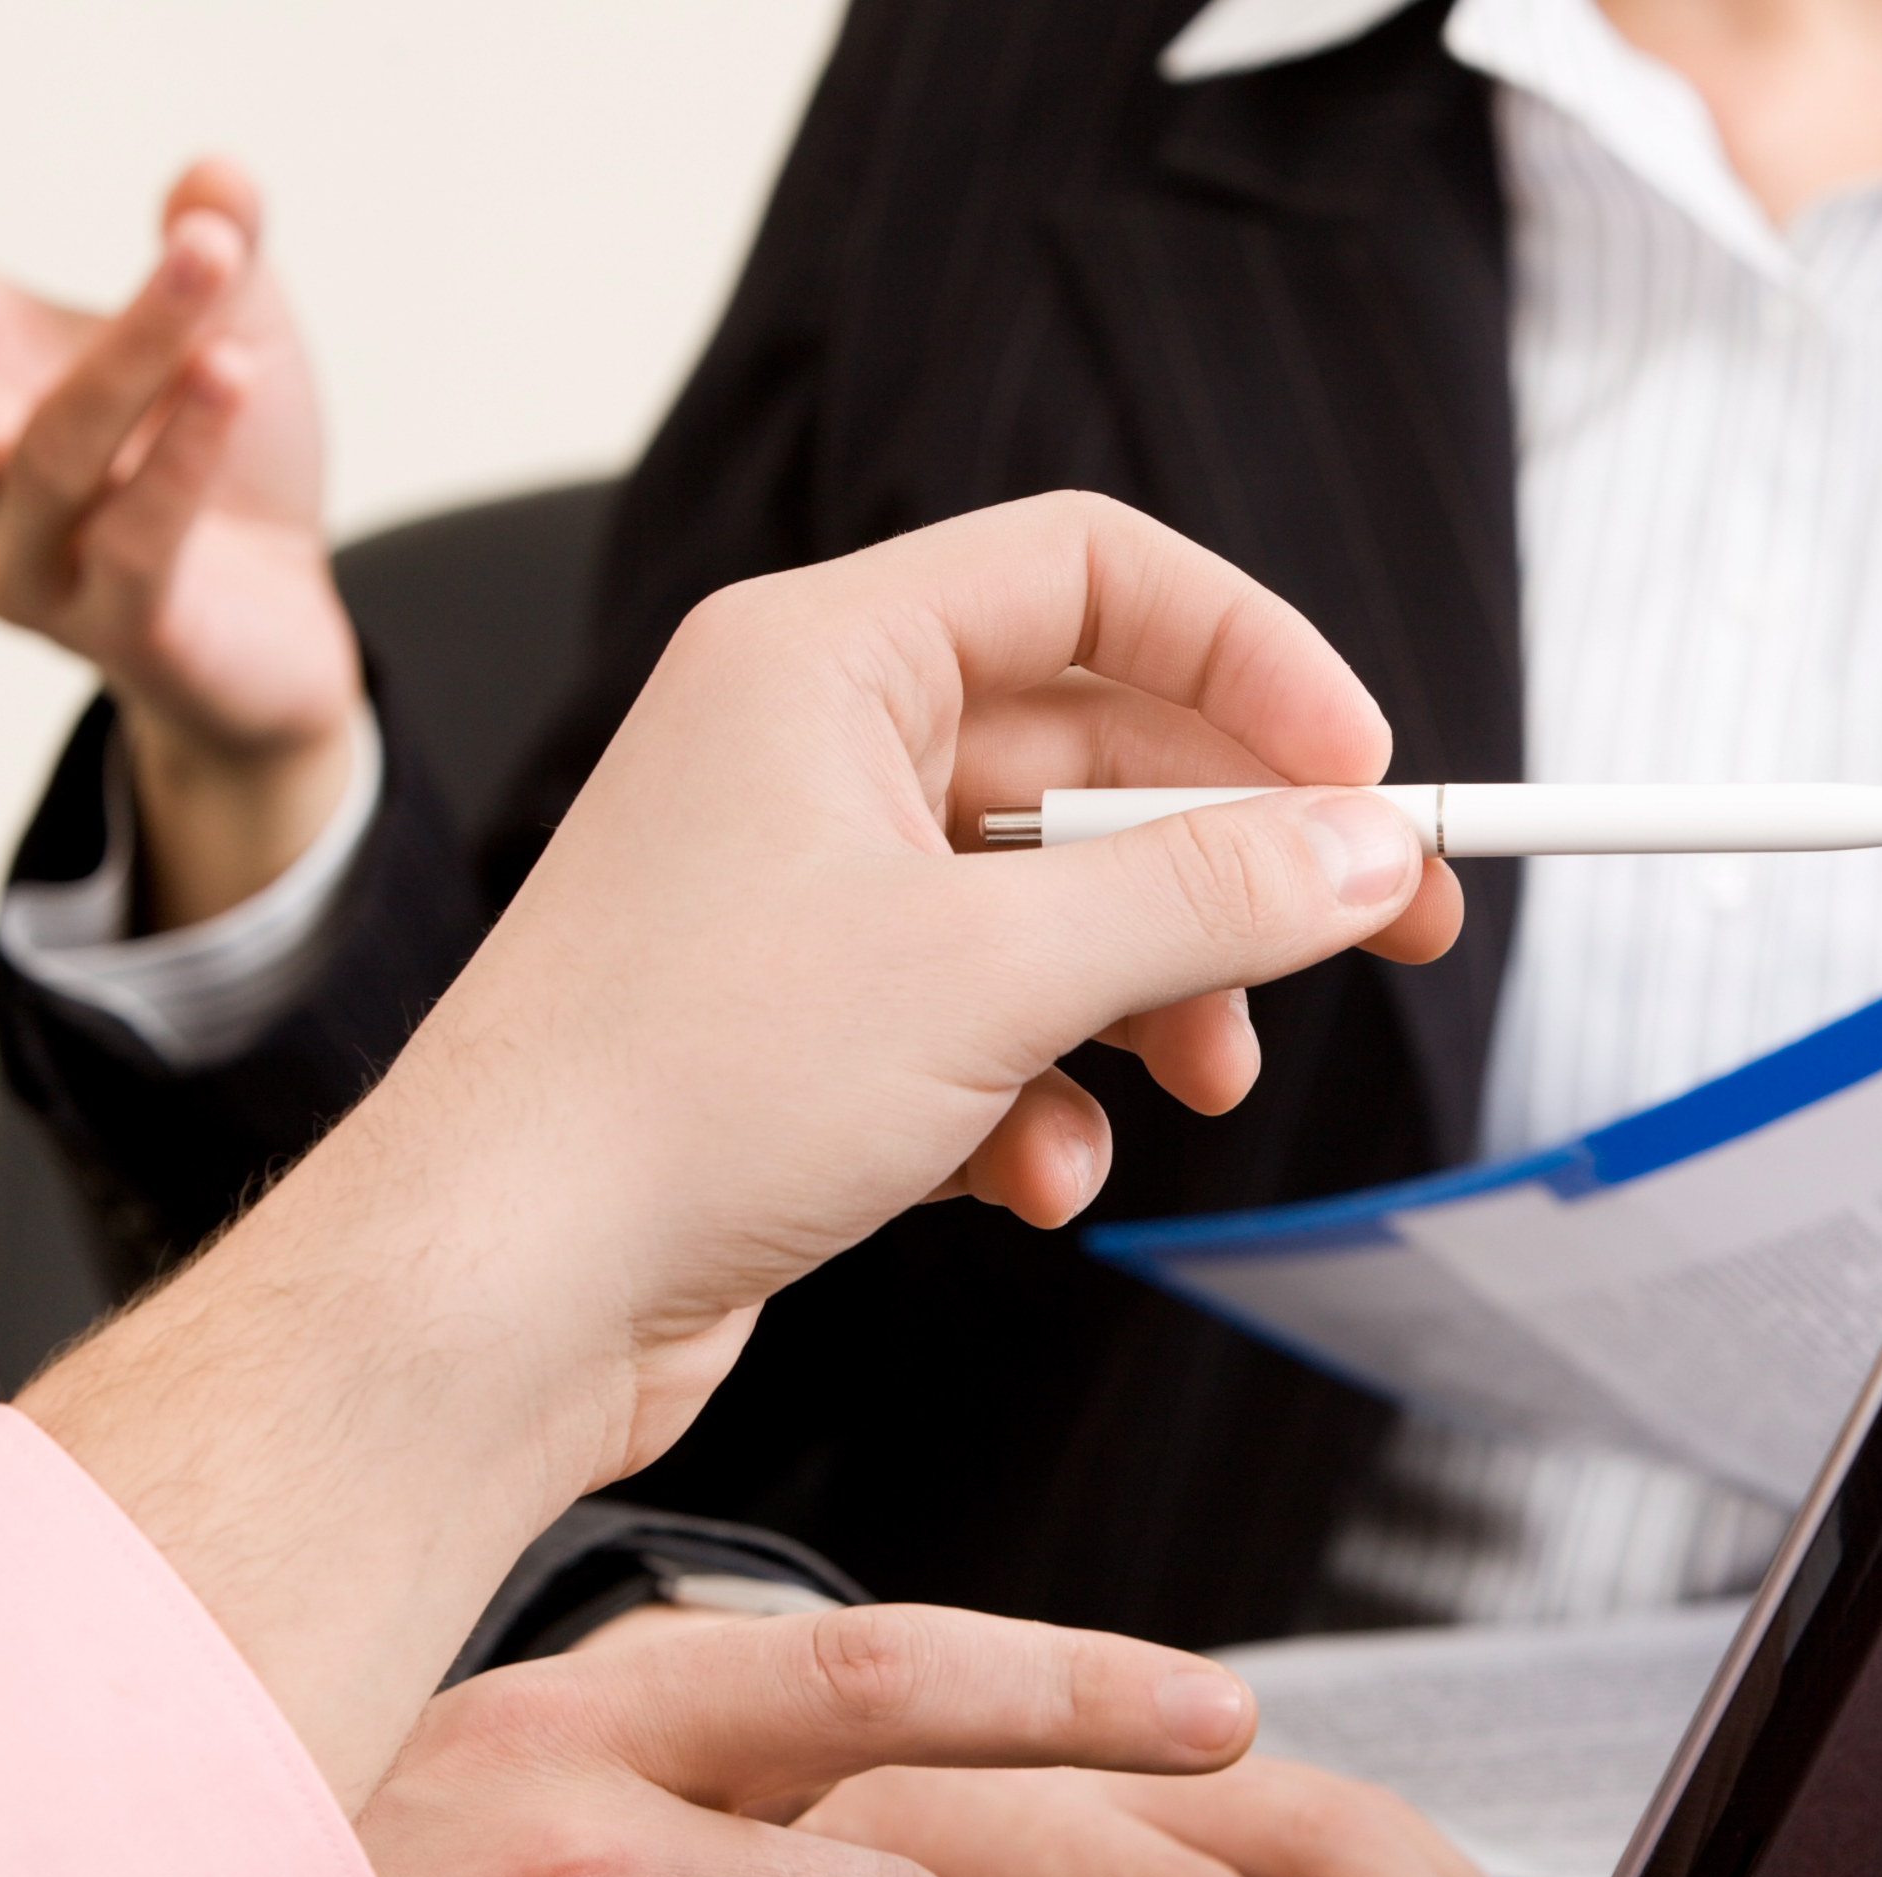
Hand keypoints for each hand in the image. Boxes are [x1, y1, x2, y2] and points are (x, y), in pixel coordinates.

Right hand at [0, 142, 357, 921]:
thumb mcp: (229, 341)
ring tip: (203, 255)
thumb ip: (213, 256)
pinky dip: (186, 453)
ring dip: (134, 352)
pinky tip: (230, 373)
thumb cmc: (227, 473)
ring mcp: (25, 563)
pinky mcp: (114, 628)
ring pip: (57, 449)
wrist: (281, 637)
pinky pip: (140, 537)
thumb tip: (225, 173)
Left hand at [22, 492, 1458, 1808]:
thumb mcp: (991, 973)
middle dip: (1236, 864)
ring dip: (1155, 996)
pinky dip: (1046, 1094)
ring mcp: (808, 892)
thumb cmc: (674, 1092)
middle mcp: (811, 752)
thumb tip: (1372, 853)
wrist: (494, 1296)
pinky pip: (991, 1018)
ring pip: (1059, 904)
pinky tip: (1033, 1180)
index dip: (1251, 658)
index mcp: (825, 661)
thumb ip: (1207, 898)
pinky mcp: (810, 1027)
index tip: (1369, 772)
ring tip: (1200, 1085)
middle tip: (1387, 931)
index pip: (1091, 575)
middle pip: (1097, 754)